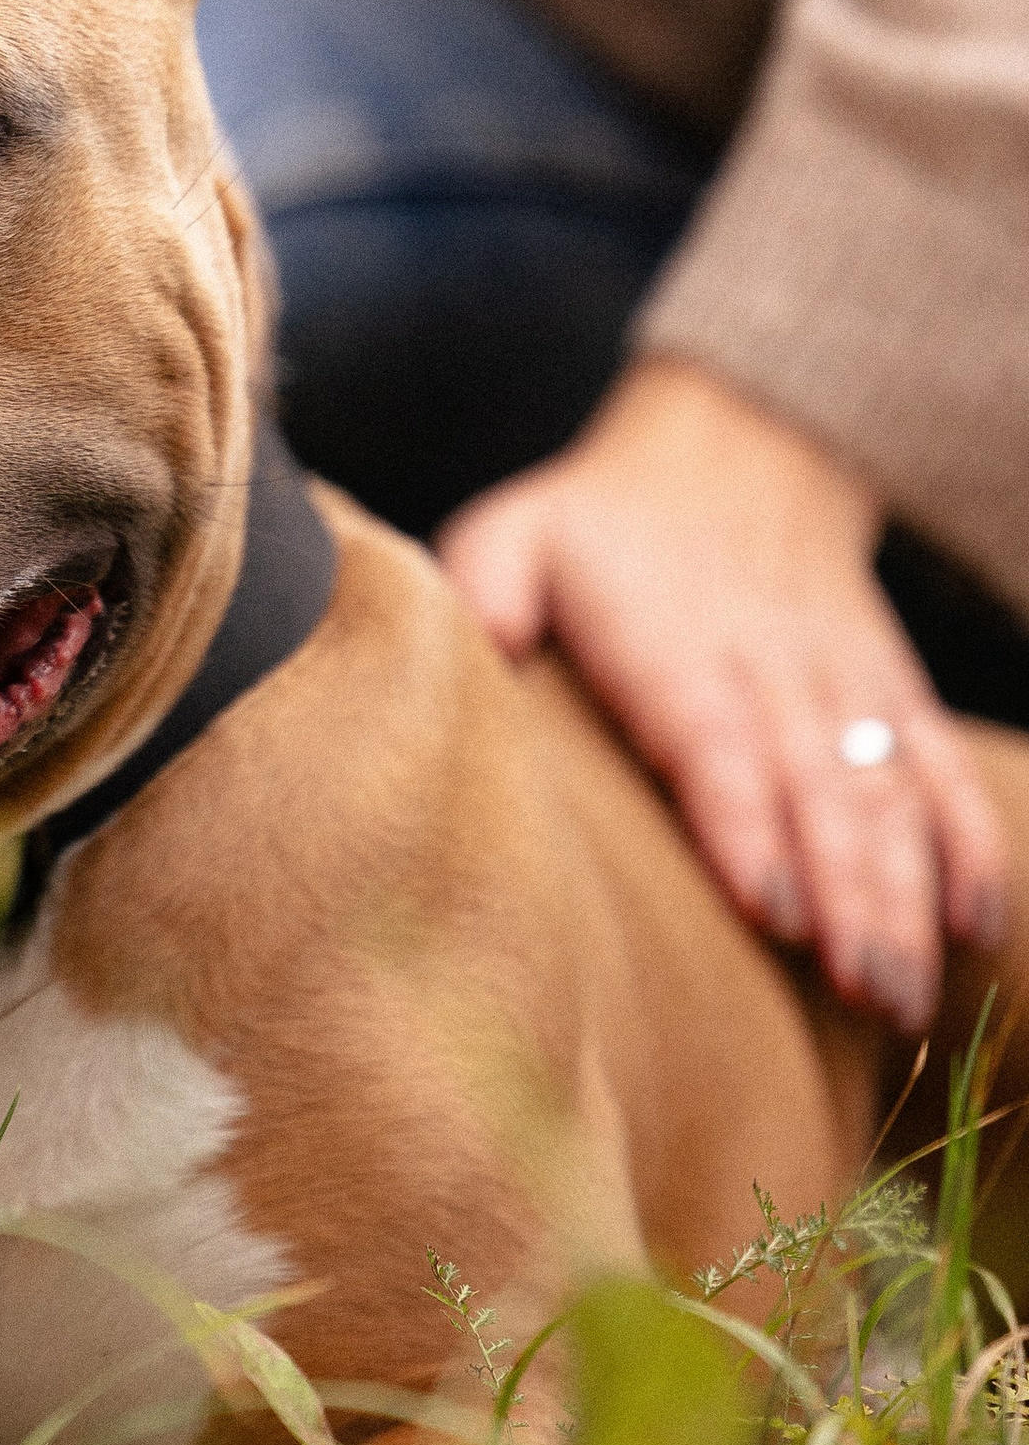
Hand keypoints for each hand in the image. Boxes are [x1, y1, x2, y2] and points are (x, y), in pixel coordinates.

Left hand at [438, 354, 1006, 1034]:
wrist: (736, 447)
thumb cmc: (603, 520)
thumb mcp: (519, 535)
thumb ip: (485, 598)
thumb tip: (468, 661)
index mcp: (676, 652)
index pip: (717, 746)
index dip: (746, 828)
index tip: (770, 911)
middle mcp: (773, 673)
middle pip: (820, 794)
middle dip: (849, 901)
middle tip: (866, 997)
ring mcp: (844, 686)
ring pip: (888, 798)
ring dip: (905, 897)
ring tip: (906, 996)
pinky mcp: (891, 694)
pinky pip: (942, 770)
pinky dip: (970, 845)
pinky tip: (976, 928)